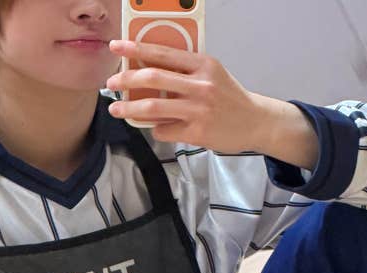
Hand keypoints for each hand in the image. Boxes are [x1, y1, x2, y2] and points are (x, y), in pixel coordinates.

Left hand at [105, 39, 262, 152]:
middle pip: (153, 78)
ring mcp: (198, 110)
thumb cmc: (230, 98)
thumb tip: (150, 71)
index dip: (136, 49)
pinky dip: (155, 130)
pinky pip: (165, 130)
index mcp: (203, 64)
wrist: (255, 121)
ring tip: (116, 109)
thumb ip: (185, 71)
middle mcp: (200, 85)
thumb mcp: (212, 74)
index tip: (117, 47)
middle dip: (126, 79)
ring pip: (154, 107)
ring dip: (130, 109)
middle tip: (111, 83)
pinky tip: (155, 129)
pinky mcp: (198, 132)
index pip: (163, 52)